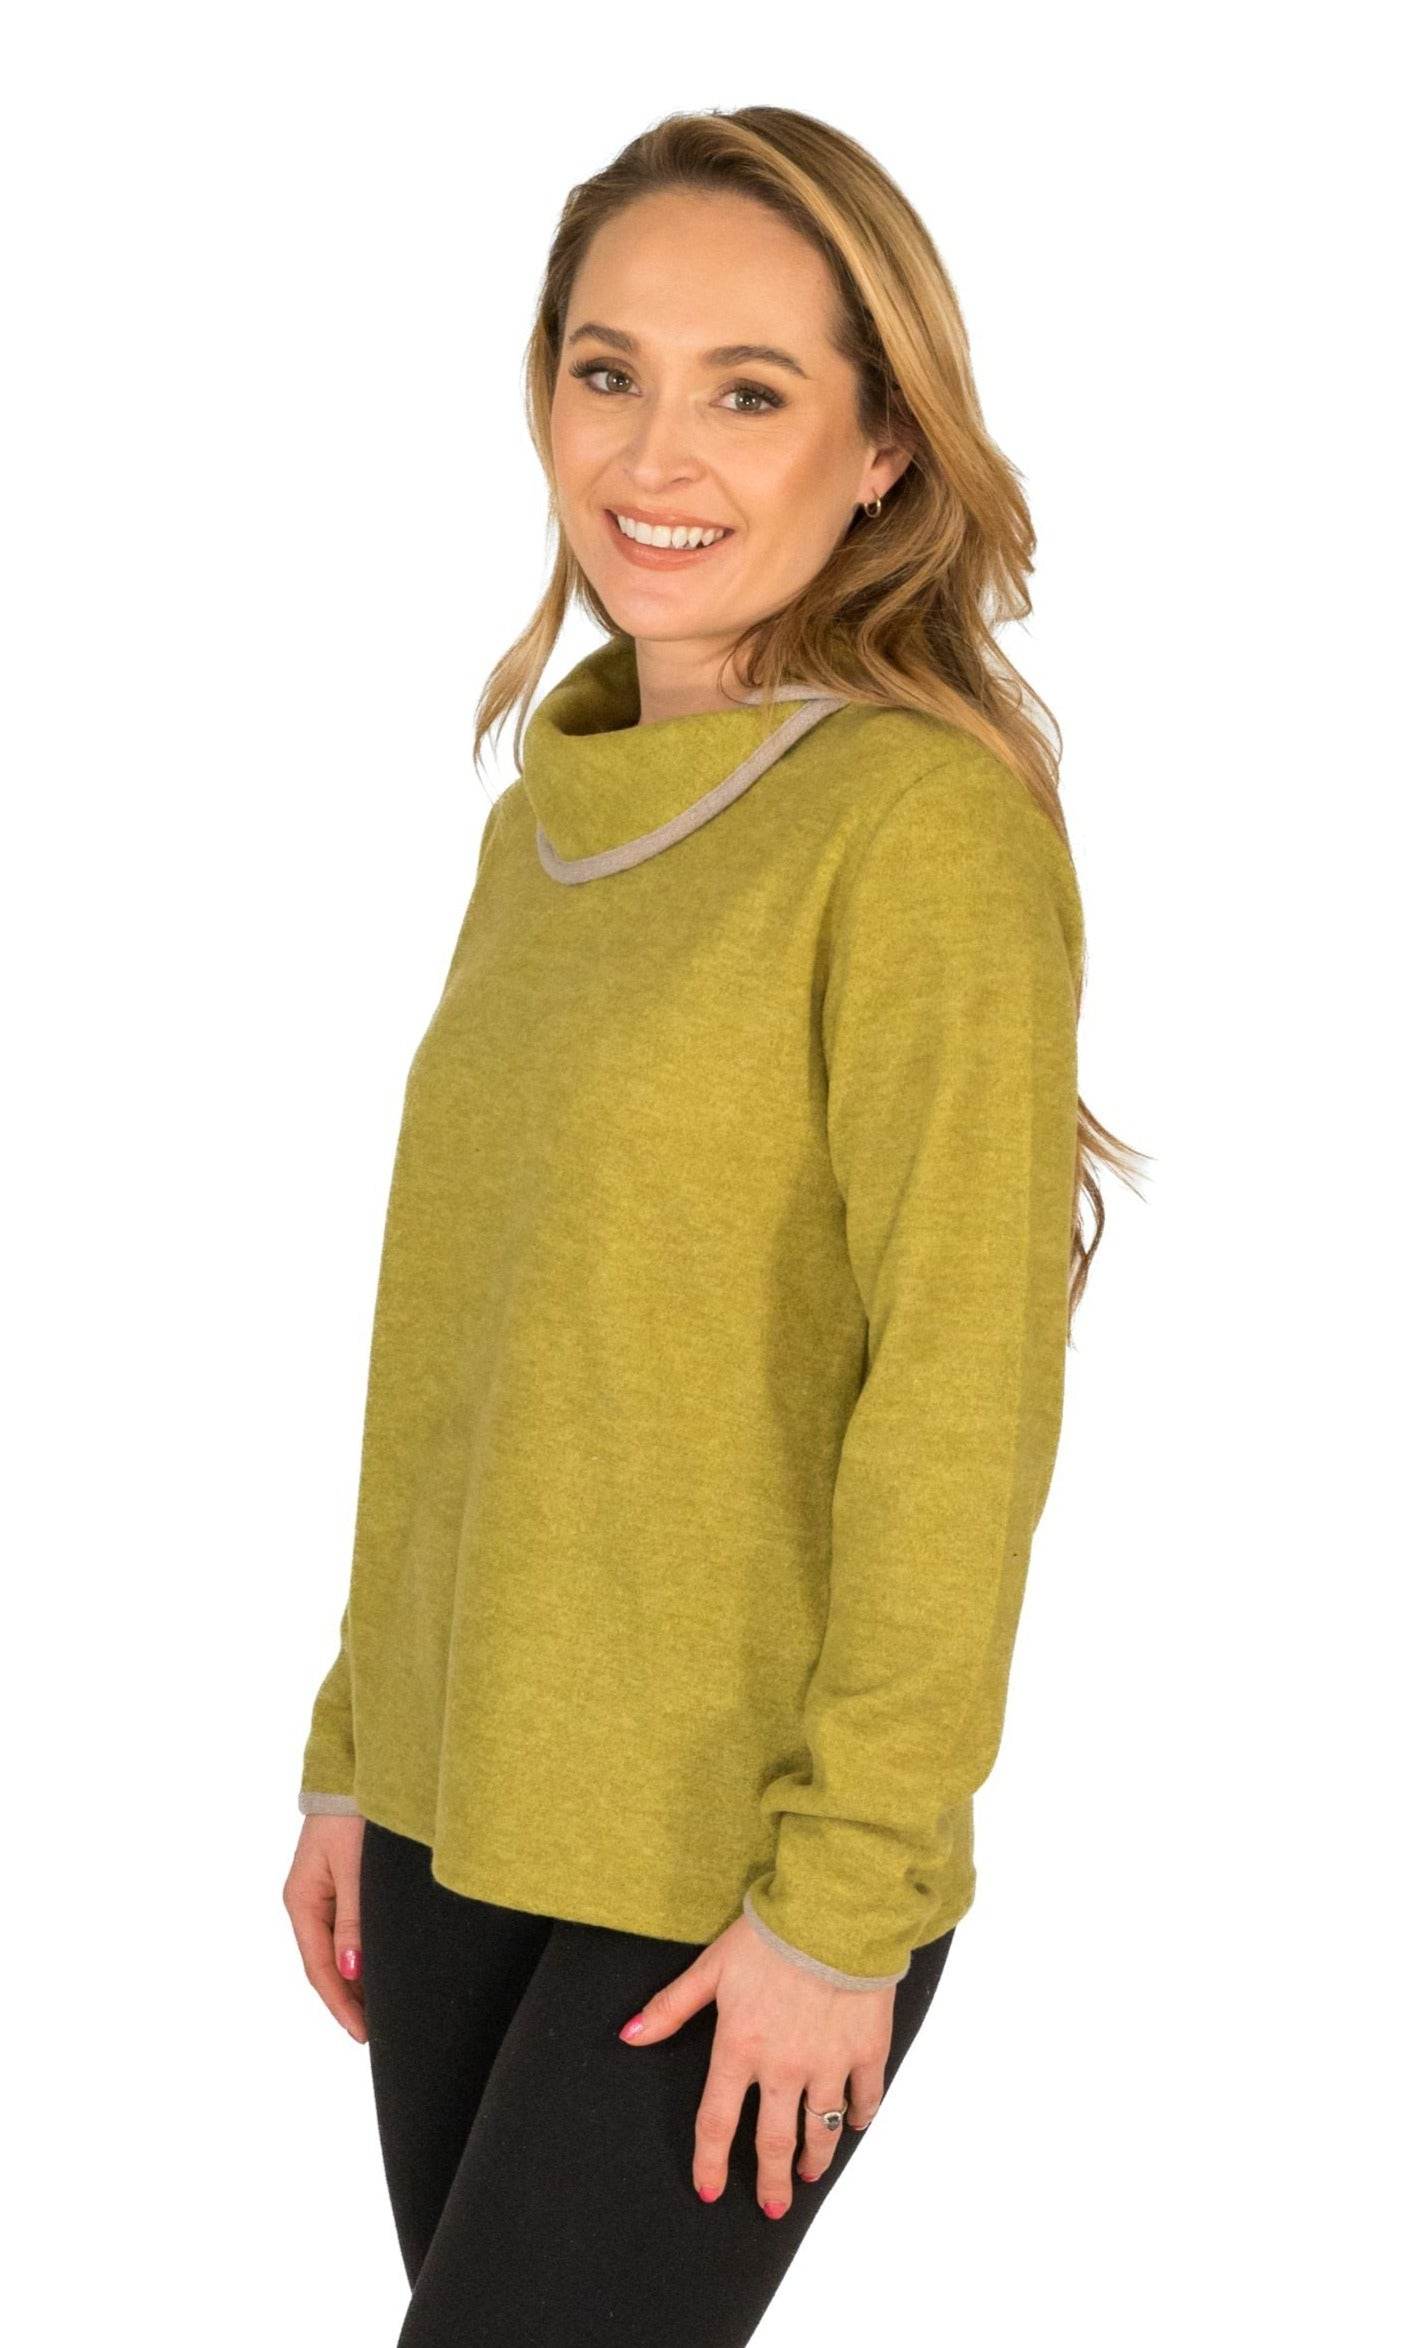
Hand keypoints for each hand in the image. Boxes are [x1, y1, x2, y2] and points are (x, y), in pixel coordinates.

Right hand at [283, 1813, 367, 2042]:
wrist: (355, 1772)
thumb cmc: (351, 1815)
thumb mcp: (354, 1869)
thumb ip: (353, 1920)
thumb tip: (351, 1972)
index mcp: (302, 1902)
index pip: (319, 1968)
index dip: (341, 2004)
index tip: (362, 2033)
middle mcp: (307, 1903)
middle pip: (325, 1965)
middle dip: (347, 2000)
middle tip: (376, 2031)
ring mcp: (320, 1894)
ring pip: (335, 1951)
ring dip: (353, 1981)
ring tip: (379, 2010)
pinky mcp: (338, 1885)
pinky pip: (343, 1932)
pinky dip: (358, 1956)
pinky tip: (375, 1969)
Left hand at [617, 1913, 893, 2217]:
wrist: (834, 1913)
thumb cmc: (769, 1935)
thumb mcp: (712, 1967)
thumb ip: (670, 2007)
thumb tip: (628, 2036)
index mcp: (740, 2048)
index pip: (717, 2121)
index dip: (710, 2161)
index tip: (708, 2190)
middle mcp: (783, 2068)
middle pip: (773, 2141)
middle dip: (770, 2181)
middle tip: (772, 2207)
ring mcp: (828, 2063)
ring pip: (821, 2129)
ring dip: (815, 2158)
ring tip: (810, 2175)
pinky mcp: (867, 2051)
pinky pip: (865, 2098)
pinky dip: (860, 2116)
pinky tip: (855, 2124)